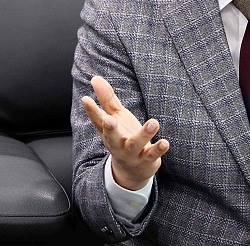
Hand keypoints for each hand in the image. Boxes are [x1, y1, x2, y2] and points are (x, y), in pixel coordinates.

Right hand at [81, 75, 168, 190]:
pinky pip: (152, 154)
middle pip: (111, 137)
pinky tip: (164, 142)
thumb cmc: (122, 137)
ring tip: (153, 122)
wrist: (133, 171)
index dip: (91, 110)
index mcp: (108, 132)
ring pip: (135, 144)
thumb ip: (107, 99)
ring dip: (144, 134)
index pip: (97, 120)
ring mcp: (131, 153)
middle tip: (109, 120)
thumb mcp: (115, 117)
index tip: (85, 98)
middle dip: (110, 129)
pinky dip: (158, 149)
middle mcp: (117, 143)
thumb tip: (95, 78)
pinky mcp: (146, 159)